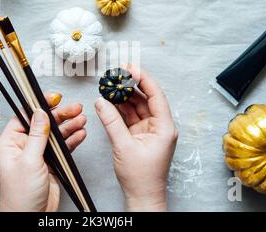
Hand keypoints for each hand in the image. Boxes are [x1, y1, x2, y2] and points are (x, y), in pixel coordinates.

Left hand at [0, 93, 86, 211]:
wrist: (30, 217)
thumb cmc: (20, 195)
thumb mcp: (29, 161)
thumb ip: (37, 136)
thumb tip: (40, 113)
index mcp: (11, 142)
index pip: (25, 116)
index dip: (40, 105)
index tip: (54, 98)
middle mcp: (24, 146)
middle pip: (44, 123)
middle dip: (60, 115)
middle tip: (75, 109)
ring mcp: (38, 154)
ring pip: (55, 134)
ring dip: (69, 126)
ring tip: (81, 120)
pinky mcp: (50, 163)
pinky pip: (62, 147)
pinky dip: (72, 140)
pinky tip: (80, 133)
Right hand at [95, 65, 177, 211]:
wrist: (142, 196)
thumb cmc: (141, 177)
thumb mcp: (123, 146)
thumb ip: (111, 122)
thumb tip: (101, 102)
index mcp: (164, 127)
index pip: (155, 95)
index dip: (143, 79)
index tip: (130, 68)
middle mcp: (160, 126)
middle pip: (146, 98)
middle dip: (130, 86)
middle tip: (116, 74)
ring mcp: (150, 130)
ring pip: (137, 107)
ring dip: (123, 97)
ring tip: (110, 86)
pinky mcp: (141, 135)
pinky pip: (131, 117)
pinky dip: (120, 110)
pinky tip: (110, 101)